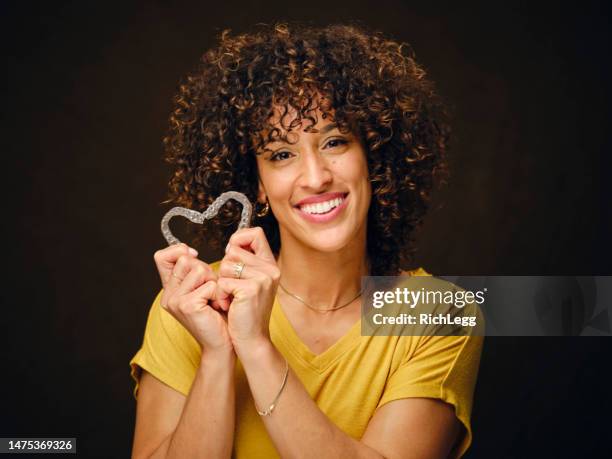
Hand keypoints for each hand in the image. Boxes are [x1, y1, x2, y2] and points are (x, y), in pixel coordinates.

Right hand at [153, 243, 232, 353]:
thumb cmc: (216, 314)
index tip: (195, 257)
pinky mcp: (187, 306)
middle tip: (211, 292)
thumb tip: (189, 251)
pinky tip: (217, 307)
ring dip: (214, 282)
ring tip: (214, 299)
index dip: (178, 251)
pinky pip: (210, 285)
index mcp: (168, 289)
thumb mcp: (202, 287)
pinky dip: (219, 293)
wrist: (221, 343)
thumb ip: (192, 270)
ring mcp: (175, 300)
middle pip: (186, 260)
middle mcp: (168, 295)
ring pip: (199, 269)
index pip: (161, 256)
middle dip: (206, 270)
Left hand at [216, 227, 279, 353]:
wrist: (251, 339)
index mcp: (270, 264)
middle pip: (234, 251)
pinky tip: (228, 305)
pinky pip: (223, 282)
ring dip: (221, 283)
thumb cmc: (245, 311)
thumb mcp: (250, 282)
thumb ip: (246, 262)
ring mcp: (263, 278)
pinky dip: (220, 295)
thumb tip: (231, 246)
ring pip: (226, 265)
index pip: (255, 233)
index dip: (239, 239)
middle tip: (232, 288)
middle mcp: (270, 269)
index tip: (231, 254)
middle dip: (224, 269)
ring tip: (230, 298)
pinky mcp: (251, 289)